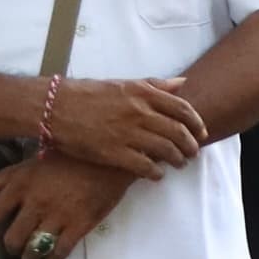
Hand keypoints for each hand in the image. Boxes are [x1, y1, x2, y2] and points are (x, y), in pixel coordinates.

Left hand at [0, 153, 135, 258]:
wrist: (108, 157)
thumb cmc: (70, 157)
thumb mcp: (34, 161)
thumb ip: (8, 175)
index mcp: (21, 184)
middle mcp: (35, 203)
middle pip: (12, 239)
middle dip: (12, 249)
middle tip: (16, 250)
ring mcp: (57, 216)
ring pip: (33, 249)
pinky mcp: (79, 226)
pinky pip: (59, 252)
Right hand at [47, 76, 209, 173]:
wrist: (57, 108)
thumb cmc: (89, 94)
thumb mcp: (124, 83)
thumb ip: (155, 85)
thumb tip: (182, 83)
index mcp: (143, 93)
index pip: (182, 109)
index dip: (196, 123)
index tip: (201, 133)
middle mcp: (139, 112)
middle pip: (178, 132)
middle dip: (190, 145)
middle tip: (192, 153)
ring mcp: (128, 133)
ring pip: (166, 150)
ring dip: (177, 160)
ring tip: (179, 164)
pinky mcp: (114, 153)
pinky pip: (145, 166)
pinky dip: (156, 173)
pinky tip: (157, 175)